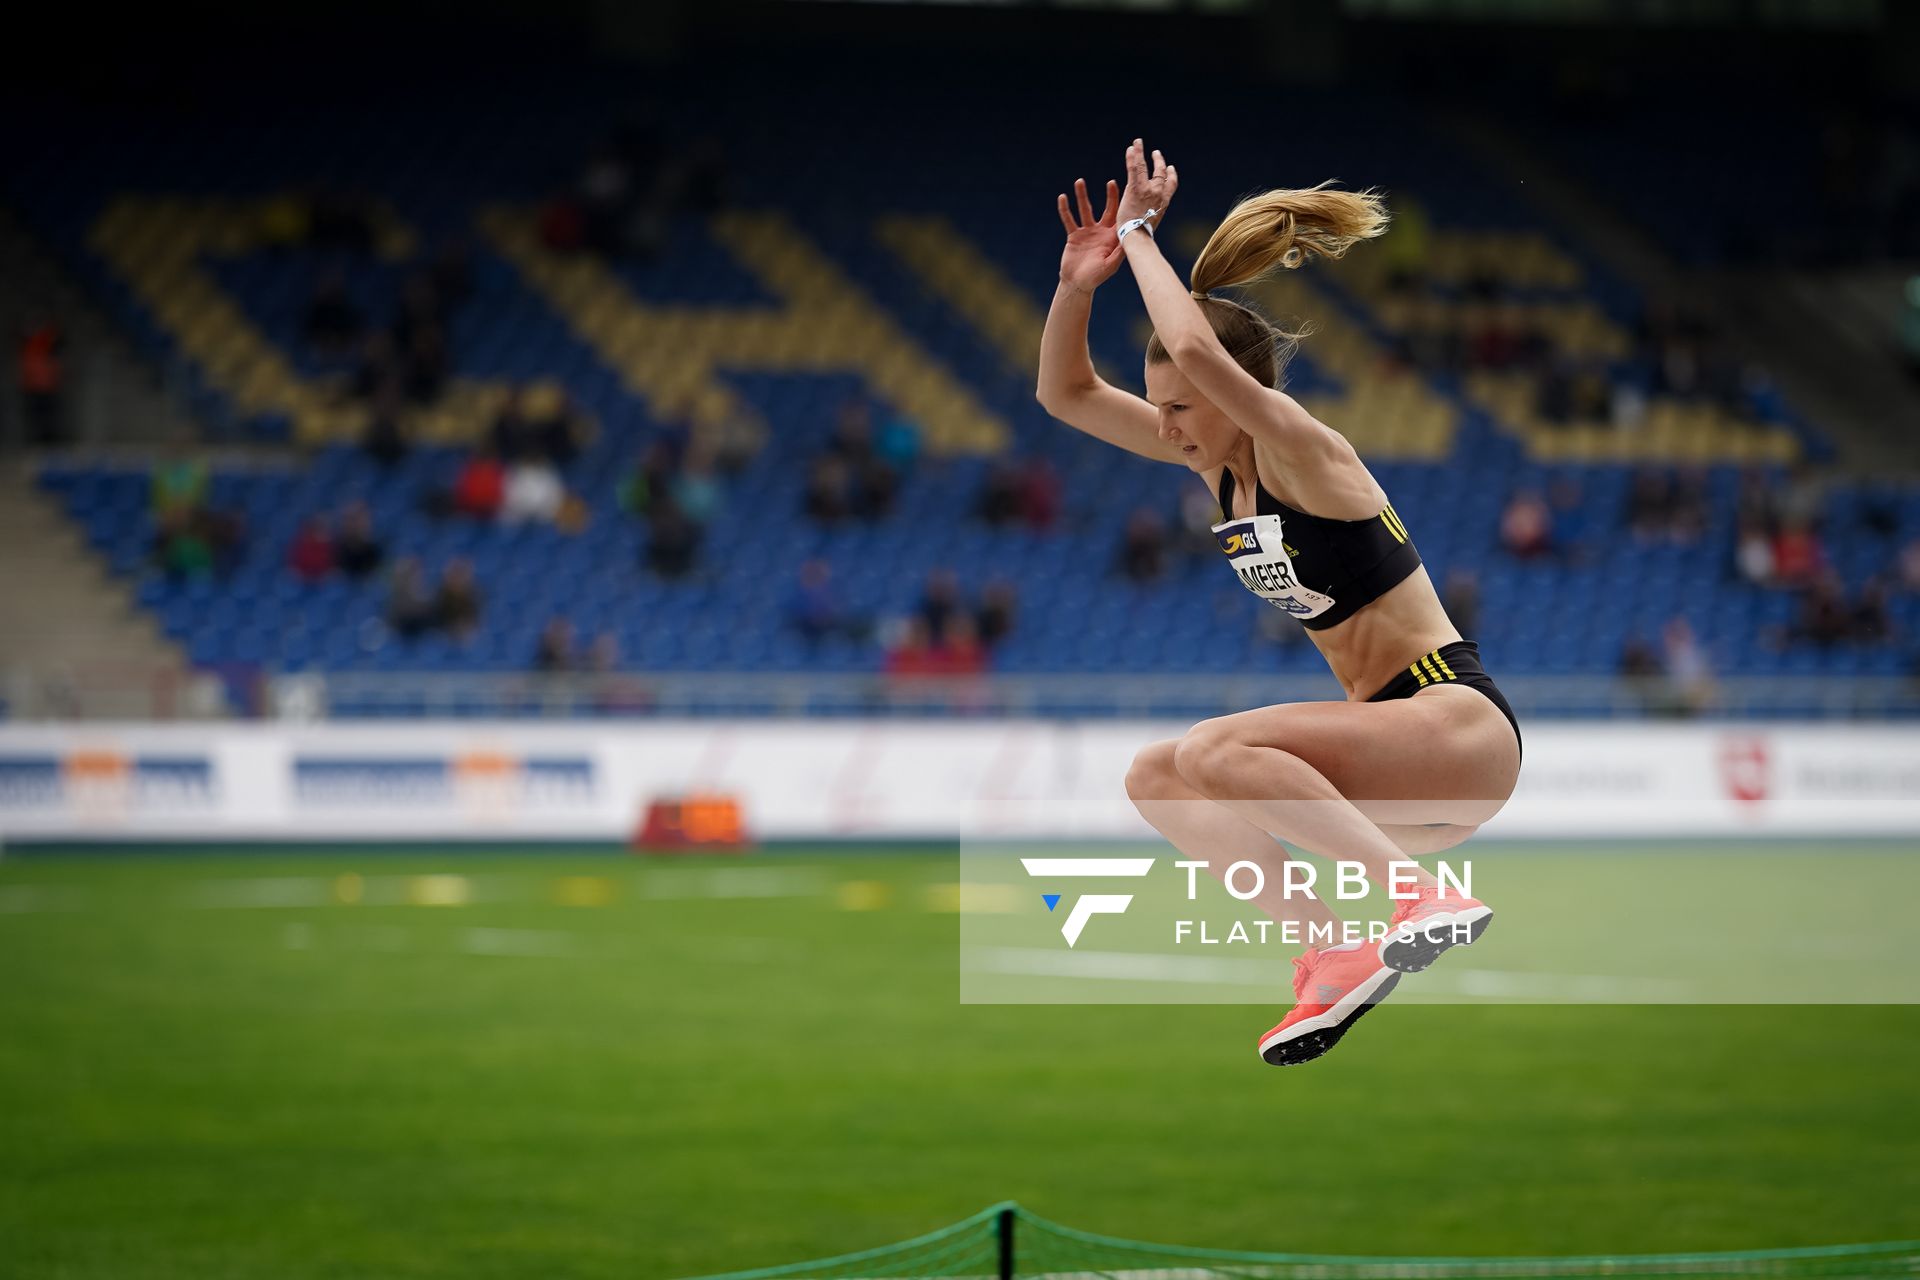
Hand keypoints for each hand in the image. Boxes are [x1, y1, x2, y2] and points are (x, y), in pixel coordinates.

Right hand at [1056, 178, 1123, 293]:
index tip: (1129, 193)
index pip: (1120, 217)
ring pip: (1085, 210)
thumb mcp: (1110, 265)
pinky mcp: (1073, 235)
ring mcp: (1087, 232)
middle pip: (1107, 209)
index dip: (1125, 206)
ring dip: (1082, 196)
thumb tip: (1128, 239)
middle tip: (1111, 182)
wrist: (1077, 284)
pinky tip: (1062, 197)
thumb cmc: (1096, 277)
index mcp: (1112, 237)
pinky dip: (1065, 209)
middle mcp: (1101, 232)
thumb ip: (1118, 252)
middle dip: (1109, 196)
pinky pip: (1068, 220)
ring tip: (1080, 181)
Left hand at [1116, 138, 1177, 234]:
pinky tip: (1131, 148)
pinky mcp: (1135, 187)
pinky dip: (1133, 156)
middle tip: (1156, 153)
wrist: (1138, 237)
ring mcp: (1147, 189)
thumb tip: (1149, 218)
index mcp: (1164, 202)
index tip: (1171, 168)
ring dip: (1142, 152)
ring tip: (1138, 143)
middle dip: (1159, 161)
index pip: (1171, 185)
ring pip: (1145, 166)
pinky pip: (1134, 168)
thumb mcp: (1152, 223)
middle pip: (1161, 172)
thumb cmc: (1142, 236)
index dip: (1171, 175)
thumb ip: (1151, 214)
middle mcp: (1159, 193)